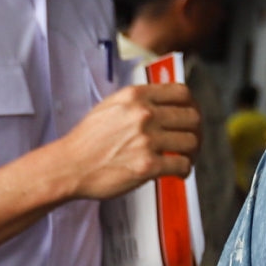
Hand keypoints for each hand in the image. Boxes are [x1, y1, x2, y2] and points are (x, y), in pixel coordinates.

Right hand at [44, 80, 198, 203]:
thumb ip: (136, 101)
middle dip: (195, 131)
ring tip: (185, 158)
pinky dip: (184, 171)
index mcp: (135, 96)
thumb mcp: (110, 106)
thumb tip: (161, 103)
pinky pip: (181, 165)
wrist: (69, 167)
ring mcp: (147, 140)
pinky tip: (179, 173)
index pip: (181, 92)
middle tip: (192, 141)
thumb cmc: (86, 141)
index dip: (192, 105)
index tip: (191, 116)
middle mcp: (144, 114)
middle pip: (192, 117)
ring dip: (192, 152)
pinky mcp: (147, 165)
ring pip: (190, 142)